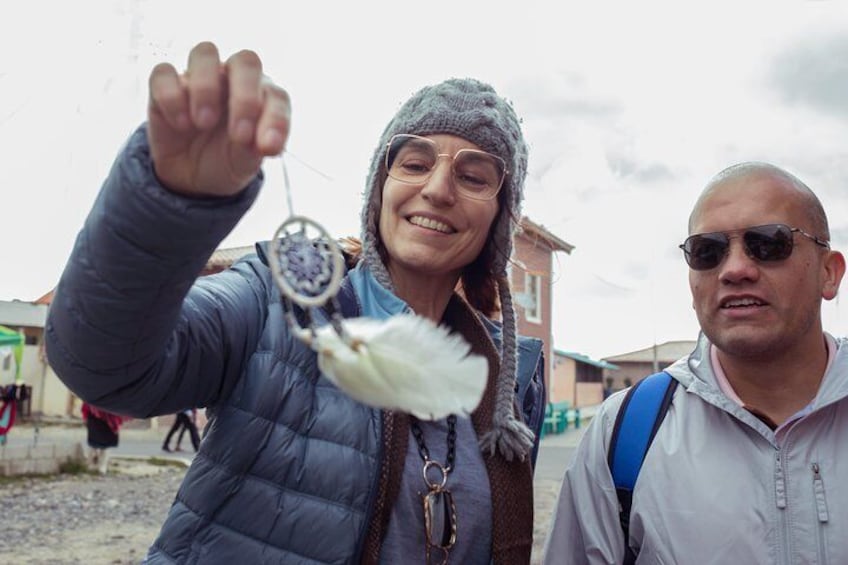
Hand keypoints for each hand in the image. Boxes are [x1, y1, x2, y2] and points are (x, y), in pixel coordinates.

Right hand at [147, 42, 290, 196]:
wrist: (191, 177)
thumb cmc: (227, 160)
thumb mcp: (245, 162)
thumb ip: (256, 148)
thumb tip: (265, 142)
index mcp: (261, 96)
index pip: (276, 95)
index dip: (276, 119)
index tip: (267, 148)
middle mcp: (233, 79)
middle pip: (246, 61)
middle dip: (245, 98)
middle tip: (239, 134)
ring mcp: (199, 77)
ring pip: (205, 53)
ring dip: (206, 88)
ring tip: (203, 123)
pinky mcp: (165, 85)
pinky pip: (164, 72)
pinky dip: (172, 98)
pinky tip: (180, 124)